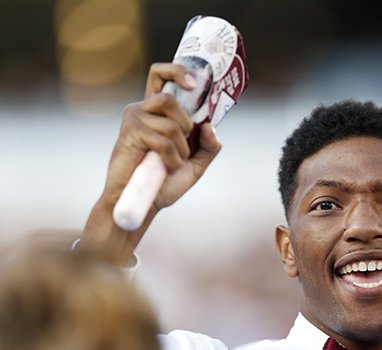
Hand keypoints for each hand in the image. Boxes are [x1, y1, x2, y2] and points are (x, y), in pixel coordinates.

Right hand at [81, 63, 221, 264]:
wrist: (143, 203)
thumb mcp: (196, 164)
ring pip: (171, 122)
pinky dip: (171, 157)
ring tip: (171, 162)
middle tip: (182, 147)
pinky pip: (163, 139)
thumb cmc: (164, 183)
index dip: (177, 71)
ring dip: (180, 147)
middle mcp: (143, 109)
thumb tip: (209, 125)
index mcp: (157, 112)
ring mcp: (134, 119)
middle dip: (186, 126)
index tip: (194, 84)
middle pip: (171, 98)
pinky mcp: (129, 132)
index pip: (161, 75)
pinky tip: (162, 167)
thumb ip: (209, 146)